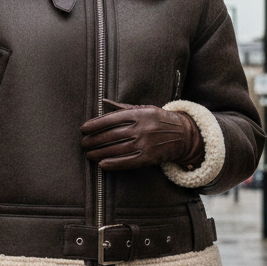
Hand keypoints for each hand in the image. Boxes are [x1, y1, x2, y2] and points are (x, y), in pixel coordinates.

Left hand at [80, 99, 203, 169]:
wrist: (183, 135)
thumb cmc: (159, 120)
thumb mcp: (144, 108)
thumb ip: (123, 107)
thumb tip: (103, 101)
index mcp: (139, 114)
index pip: (111, 119)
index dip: (95, 125)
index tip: (83, 129)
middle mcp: (142, 128)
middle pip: (111, 135)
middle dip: (93, 140)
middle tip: (83, 144)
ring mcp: (145, 144)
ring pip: (117, 149)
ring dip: (99, 153)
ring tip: (89, 154)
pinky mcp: (149, 158)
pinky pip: (128, 162)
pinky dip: (113, 164)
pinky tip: (102, 164)